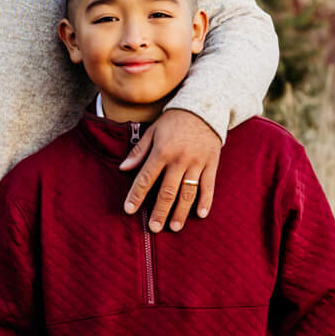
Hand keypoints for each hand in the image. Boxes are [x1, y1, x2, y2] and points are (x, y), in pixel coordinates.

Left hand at [119, 109, 220, 231]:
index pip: (145, 178)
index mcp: (162, 151)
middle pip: (167, 191)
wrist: (204, 107)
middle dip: (159, 211)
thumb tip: (122, 168)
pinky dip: (206, 200)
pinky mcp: (211, 164)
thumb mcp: (152, 131)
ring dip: (181, 212)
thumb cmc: (174, 120)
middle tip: (153, 228)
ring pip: (188, 192)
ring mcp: (197, 163)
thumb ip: (138, 151)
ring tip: (174, 227)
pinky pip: (209, 186)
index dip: (136, 195)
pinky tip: (201, 214)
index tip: (129, 210)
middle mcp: (179, 160)